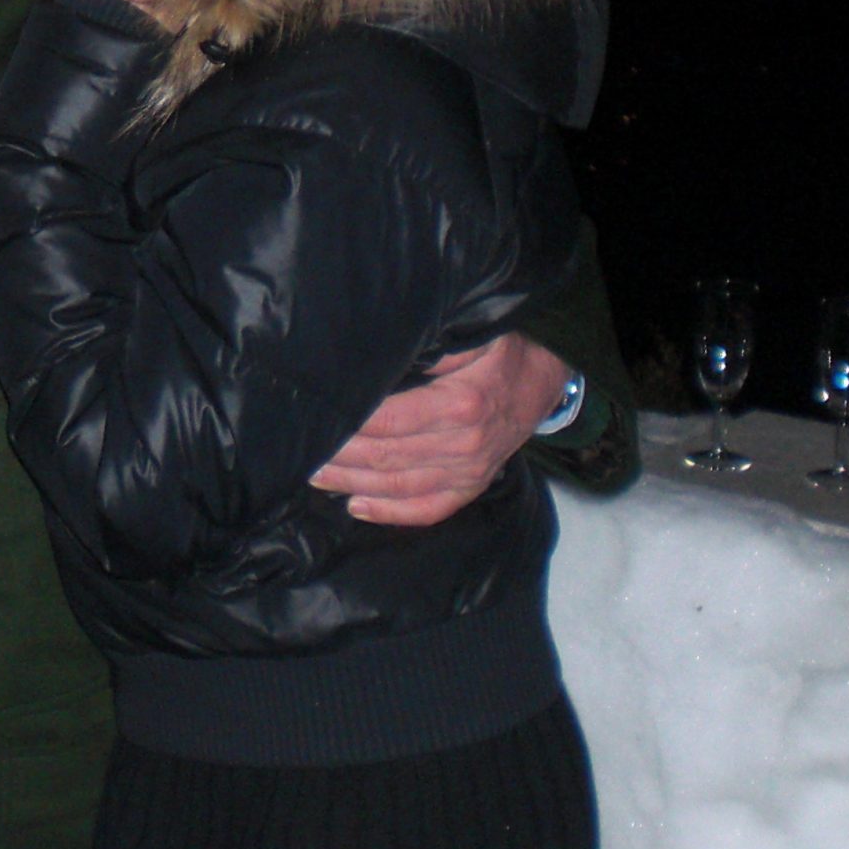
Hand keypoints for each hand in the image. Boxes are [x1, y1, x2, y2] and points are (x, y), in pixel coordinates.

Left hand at [310, 334, 569, 525]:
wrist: (546, 379)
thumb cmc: (501, 350)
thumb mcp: (469, 336)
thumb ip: (427, 347)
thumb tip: (376, 354)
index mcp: (460, 405)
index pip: (388, 420)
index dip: (349, 423)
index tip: (317, 417)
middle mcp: (464, 445)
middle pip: (387, 457)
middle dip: (340, 456)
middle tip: (302, 450)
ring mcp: (470, 472)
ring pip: (400, 486)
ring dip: (352, 484)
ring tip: (315, 476)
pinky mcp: (472, 486)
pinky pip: (429, 509)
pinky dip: (390, 513)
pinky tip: (356, 507)